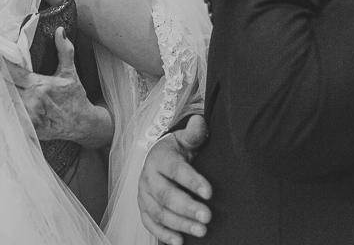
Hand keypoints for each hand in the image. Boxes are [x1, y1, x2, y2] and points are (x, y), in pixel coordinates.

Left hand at [6, 27, 113, 147]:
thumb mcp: (70, 73)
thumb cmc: (75, 98)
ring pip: (2, 103)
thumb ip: (64, 50)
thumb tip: (60, 31)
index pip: (12, 71)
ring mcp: (27, 117)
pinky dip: (2, 111)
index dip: (1, 63)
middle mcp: (30, 102)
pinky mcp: (26, 129)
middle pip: (3, 87)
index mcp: (39, 85)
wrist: (82, 125)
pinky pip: (7, 119)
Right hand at [139, 115, 211, 244]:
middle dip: (186, 207)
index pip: (175, 170)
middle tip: (208, 217)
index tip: (209, 192)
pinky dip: (163, 235)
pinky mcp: (144, 209)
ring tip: (202, 231)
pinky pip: (150, 224)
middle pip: (165, 195)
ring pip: (159, 212)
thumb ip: (194, 133)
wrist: (159, 158)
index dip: (192, 181)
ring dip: (180, 224)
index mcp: (159, 157)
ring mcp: (144, 195)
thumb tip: (199, 121)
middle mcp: (148, 177)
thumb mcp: (185, 138)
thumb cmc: (178, 150)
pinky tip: (180, 241)